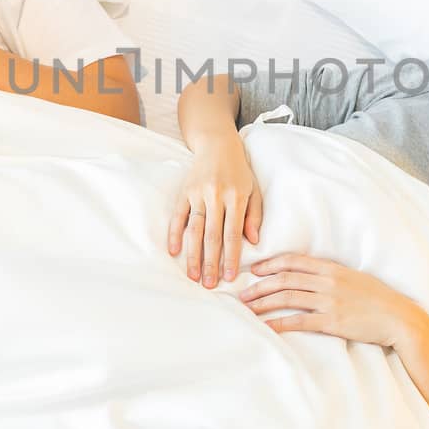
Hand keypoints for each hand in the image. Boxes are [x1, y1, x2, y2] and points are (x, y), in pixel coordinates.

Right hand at [168, 130, 262, 287]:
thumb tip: (253, 242)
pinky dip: (174, 233)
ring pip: (194, 228)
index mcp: (236, 197)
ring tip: (192, 275)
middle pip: (212, 235)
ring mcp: (198, 193)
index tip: (230, 277)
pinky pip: (178, 215)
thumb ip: (254, 216)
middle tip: (209, 284)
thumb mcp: (254, 190)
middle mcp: (216, 195)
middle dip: (210, 262)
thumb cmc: (239, 171)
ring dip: (192, 254)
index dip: (231, 257)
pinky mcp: (184, 191)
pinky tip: (173, 251)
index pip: (233, 234)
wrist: (217, 144)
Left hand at [240, 253, 428, 349]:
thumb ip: (331, 276)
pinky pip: (299, 321)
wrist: (399, 317)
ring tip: (246, 309)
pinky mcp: (333, 321)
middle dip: (259, 286)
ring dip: (263, 303)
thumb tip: (309, 278)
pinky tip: (266, 327)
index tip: (254, 270)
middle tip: (241, 294)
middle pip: (284, 279)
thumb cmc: (377, 299)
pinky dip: (279, 323)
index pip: (293, 260)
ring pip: (287, 298)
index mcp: (331, 268)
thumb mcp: (353, 279)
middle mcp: (327, 281)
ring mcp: (329, 301)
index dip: (270, 264)